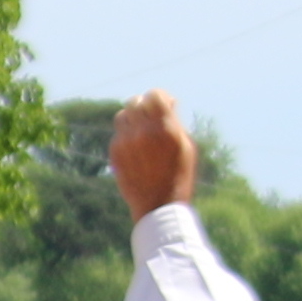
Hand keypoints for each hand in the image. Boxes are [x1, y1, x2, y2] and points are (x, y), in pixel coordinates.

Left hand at [110, 90, 194, 218]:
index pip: (154, 94)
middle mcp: (143, 132)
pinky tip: (136, 148)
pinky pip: (117, 134)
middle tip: (151, 116)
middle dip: (144, 105)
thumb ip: (175, 121)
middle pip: (135, 101)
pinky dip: (126, 135)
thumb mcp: (186, 146)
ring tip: (141, 130)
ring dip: (131, 118)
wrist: (158, 206)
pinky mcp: (115, 153)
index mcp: (165, 128)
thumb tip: (168, 102)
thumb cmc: (179, 174)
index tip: (163, 103)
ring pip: (122, 115)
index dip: (159, 97)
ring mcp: (126, 142)